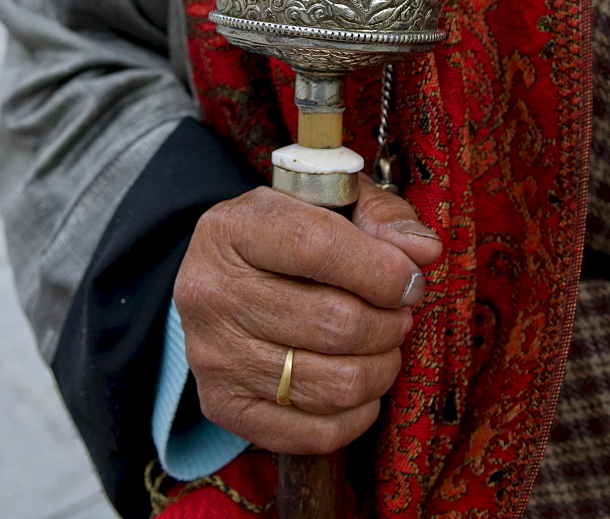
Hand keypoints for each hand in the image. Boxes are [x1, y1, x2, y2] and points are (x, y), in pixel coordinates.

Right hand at [174, 174, 441, 454]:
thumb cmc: (285, 236)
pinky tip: (359, 380)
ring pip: (334, 384)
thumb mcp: (326, 203)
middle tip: (399, 314)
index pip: (317, 248)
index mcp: (231, 230)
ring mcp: (214, 356)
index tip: (411, 280)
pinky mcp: (226, 407)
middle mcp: (211, 293)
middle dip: (389, 323)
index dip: (381, 270)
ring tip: (385, 344)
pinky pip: (317, 432)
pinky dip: (358, 412)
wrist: (218, 281)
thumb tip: (425, 250)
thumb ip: (380, 217)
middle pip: (334, 323)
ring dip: (382, 367)